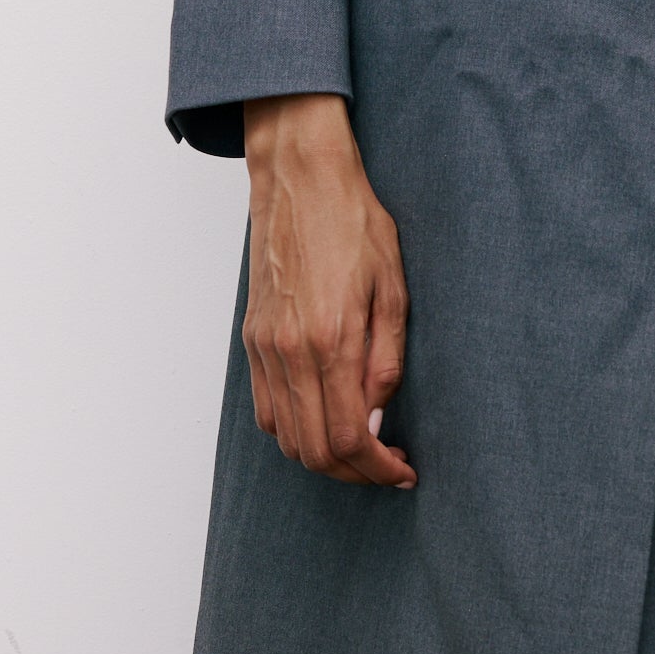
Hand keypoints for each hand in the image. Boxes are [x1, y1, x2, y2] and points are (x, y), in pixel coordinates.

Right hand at [240, 94, 414, 488]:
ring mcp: (264, 347)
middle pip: (313, 450)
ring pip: (285, 437)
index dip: (378, 469)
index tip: (403, 472)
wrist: (301, 180)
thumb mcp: (394, 287)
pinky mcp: (251, 339)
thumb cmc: (354, 223)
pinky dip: (294, 431)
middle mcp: (290, 351)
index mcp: (331, 338)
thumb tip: (378, 421)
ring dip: (323, 456)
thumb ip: (385, 360)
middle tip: (387, 467)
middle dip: (354, 473)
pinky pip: (265, 408)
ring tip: (361, 448)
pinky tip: (324, 420)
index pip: (349, 437)